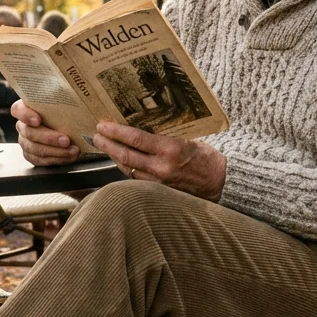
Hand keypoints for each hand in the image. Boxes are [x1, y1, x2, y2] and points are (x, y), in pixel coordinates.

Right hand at [12, 100, 79, 166]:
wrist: (66, 125)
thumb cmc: (64, 111)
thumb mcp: (62, 101)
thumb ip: (63, 98)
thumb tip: (73, 91)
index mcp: (26, 109)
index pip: (18, 110)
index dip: (25, 115)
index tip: (38, 120)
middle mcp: (23, 125)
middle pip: (29, 133)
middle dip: (49, 138)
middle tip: (66, 140)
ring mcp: (25, 141)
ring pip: (35, 149)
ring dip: (56, 152)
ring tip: (73, 151)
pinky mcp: (31, 155)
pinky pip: (39, 161)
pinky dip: (56, 160)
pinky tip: (68, 157)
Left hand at [91, 122, 226, 201]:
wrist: (221, 183)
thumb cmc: (207, 158)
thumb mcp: (188, 139)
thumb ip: (166, 136)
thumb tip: (143, 126)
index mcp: (170, 150)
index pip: (136, 139)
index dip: (116, 132)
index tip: (103, 125)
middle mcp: (161, 167)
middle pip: (126, 155)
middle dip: (108, 144)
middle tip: (96, 135)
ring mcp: (158, 181)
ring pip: (127, 168)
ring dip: (113, 156)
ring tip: (103, 146)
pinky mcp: (158, 191)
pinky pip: (135, 178)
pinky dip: (125, 168)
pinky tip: (119, 160)